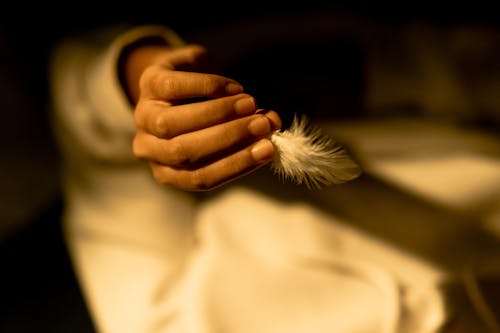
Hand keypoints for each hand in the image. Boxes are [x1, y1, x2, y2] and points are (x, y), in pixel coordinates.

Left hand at [125, 44, 280, 190]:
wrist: (186, 80)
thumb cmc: (211, 117)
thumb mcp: (229, 133)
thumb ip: (249, 136)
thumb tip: (274, 126)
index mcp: (170, 171)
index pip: (200, 178)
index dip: (235, 164)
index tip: (268, 150)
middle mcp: (150, 148)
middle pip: (186, 151)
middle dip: (229, 137)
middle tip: (262, 124)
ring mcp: (144, 116)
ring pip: (175, 123)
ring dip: (218, 113)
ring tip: (251, 104)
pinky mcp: (148, 83)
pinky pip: (174, 87)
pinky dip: (207, 87)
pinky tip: (233, 88)